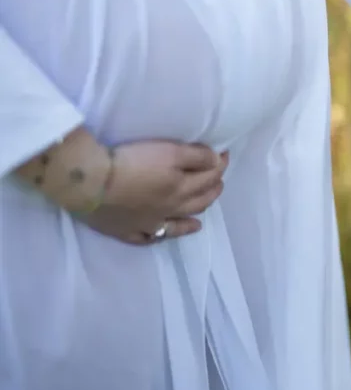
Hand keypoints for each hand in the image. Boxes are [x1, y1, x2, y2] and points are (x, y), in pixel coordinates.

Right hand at [77, 141, 228, 245]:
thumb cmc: (131, 163)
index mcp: (181, 188)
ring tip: (204, 210)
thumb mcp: (169, 151)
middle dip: (212, 189)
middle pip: (199, 201)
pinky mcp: (127, 231)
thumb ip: (197, 156)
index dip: (220, 164)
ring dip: (195, 214)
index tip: (223, 155)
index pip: (209, 176)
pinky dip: (163, 235)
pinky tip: (167, 233)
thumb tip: (217, 161)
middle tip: (217, 181)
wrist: (90, 185)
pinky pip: (150, 238)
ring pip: (180, 222)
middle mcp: (170, 208)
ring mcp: (149, 223)